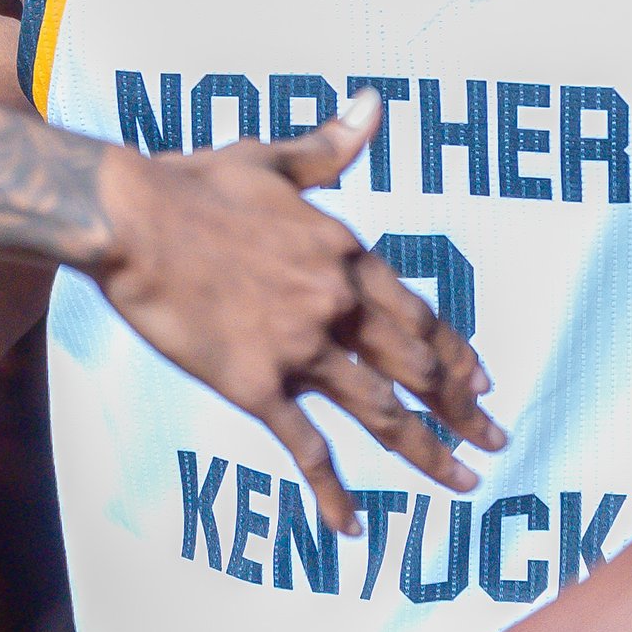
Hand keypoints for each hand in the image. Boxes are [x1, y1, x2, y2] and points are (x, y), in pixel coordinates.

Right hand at [89, 97, 502, 534]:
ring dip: (426, 452)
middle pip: (416, 369)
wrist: (135, 219)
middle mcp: (336, 304)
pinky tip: (352, 525)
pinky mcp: (257, 386)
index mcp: (344, 252)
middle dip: (461, 410)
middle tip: (495, 442)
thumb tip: (373, 106)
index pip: (419, 315)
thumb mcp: (275, 159)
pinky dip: (332, 491)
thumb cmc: (199, 182)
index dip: (455, 353)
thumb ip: (329, 148)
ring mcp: (300, 348)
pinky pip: (307, 449)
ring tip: (460, 484)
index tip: (481, 382)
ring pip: (380, 412)